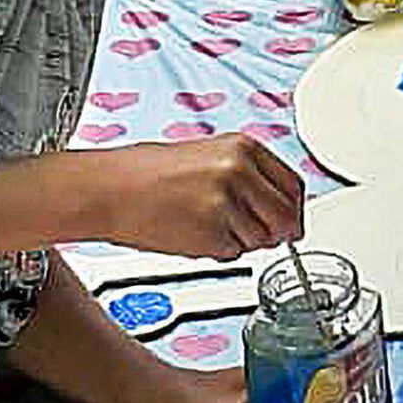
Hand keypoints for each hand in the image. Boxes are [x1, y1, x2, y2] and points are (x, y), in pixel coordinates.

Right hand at [94, 132, 304, 260]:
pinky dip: (217, 252)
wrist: (108, 188)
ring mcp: (228, 202)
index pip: (293, 186)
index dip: (292, 210)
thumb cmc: (145, 172)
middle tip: (248, 233)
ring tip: (203, 223)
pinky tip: (190, 233)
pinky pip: (233, 255)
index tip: (287, 222)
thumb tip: (278, 209)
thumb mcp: (207, 156)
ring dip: (239, 242)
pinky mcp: (212, 232)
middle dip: (275, 233)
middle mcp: (240, 171)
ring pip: (260, 241)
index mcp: (243, 147)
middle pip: (286, 217)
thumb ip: (246, 176)